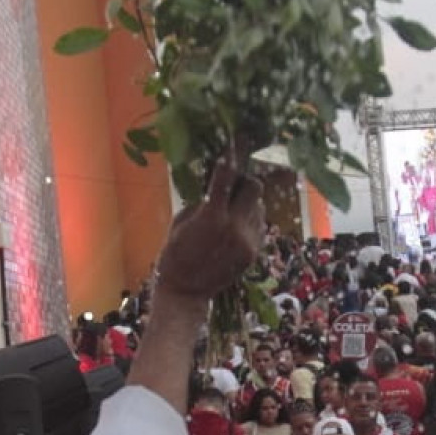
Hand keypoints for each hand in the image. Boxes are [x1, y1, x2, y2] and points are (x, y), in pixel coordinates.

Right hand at [154, 161, 264, 302]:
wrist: (186, 292)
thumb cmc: (175, 253)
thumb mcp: (181, 221)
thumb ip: (203, 201)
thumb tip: (219, 184)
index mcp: (212, 216)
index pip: (227, 176)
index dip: (231, 157)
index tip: (233, 143)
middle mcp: (235, 226)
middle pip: (255, 188)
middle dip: (245, 182)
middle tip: (234, 185)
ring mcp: (248, 241)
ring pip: (260, 207)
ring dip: (248, 203)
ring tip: (231, 212)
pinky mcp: (254, 253)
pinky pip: (259, 226)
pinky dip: (250, 221)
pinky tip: (234, 229)